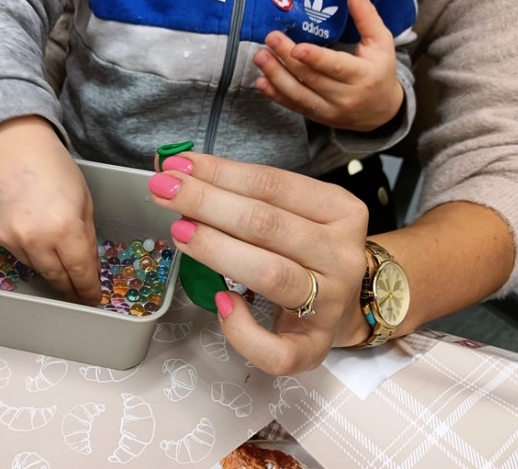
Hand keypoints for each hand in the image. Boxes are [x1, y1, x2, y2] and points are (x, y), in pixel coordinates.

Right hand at [0, 116, 100, 304]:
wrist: (11, 145)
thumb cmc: (53, 166)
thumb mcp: (83, 199)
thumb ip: (87, 235)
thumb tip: (88, 263)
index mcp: (65, 229)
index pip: (80, 272)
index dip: (88, 289)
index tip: (93, 298)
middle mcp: (37, 239)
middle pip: (57, 277)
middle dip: (70, 287)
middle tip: (78, 293)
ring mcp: (12, 239)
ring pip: (36, 268)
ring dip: (50, 270)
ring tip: (60, 267)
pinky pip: (17, 255)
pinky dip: (31, 255)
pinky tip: (38, 244)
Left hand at [151, 152, 371, 374]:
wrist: (351, 304)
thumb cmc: (309, 251)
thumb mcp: (296, 211)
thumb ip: (249, 193)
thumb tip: (182, 171)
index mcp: (341, 212)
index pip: (273, 185)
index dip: (221, 174)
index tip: (178, 166)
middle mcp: (341, 256)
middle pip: (267, 225)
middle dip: (208, 204)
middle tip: (166, 191)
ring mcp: (330, 304)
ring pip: (271, 275)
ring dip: (217, 250)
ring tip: (180, 231)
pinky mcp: (315, 348)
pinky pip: (276, 350)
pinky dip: (242, 329)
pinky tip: (220, 302)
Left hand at [253, 0, 403, 131]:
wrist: (380, 112)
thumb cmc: (380, 72)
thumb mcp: (381, 43)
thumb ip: (367, 17)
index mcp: (362, 75)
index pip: (336, 67)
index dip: (315, 58)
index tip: (297, 48)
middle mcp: (345, 96)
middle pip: (312, 78)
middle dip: (287, 59)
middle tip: (270, 39)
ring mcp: (329, 110)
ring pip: (299, 94)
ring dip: (276, 77)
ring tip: (260, 57)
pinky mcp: (316, 116)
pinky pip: (294, 106)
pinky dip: (275, 95)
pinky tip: (261, 82)